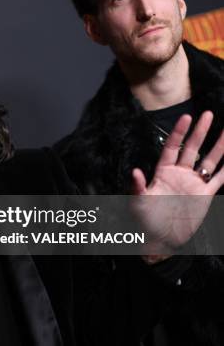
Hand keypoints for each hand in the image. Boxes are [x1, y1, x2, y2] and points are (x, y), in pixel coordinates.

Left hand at [132, 111, 223, 259]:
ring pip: (209, 160)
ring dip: (219, 146)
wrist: (160, 237)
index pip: (172, 147)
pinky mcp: (204, 195)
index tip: (186, 117)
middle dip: (200, 131)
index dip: (179, 132)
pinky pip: (219, 179)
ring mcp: (193, 183)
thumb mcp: (138, 201)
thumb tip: (136, 171)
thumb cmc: (145, 219)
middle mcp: (179, 174)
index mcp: (163, 172)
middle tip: (208, 114)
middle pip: (192, 148)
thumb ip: (138, 186)